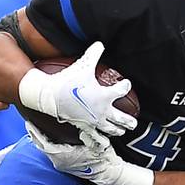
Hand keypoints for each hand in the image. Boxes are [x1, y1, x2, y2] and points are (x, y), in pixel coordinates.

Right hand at [18, 41, 136, 136]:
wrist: (50, 95)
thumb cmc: (68, 80)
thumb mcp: (83, 64)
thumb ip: (94, 53)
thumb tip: (100, 43)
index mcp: (105, 96)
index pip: (122, 90)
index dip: (125, 85)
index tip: (126, 83)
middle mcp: (102, 111)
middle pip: (121, 119)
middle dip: (129, 121)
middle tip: (134, 122)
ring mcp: (93, 120)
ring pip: (110, 129)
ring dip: (117, 130)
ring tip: (121, 131)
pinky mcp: (83, 125)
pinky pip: (94, 135)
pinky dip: (100, 138)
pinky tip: (102, 141)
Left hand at [26, 124, 153, 184]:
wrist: (108, 173)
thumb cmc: (102, 158)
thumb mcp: (95, 143)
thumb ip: (87, 133)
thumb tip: (80, 123)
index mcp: (62, 155)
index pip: (42, 142)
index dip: (34, 132)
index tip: (28, 122)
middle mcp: (58, 161)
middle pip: (41, 145)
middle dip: (35, 133)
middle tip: (29, 122)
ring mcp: (61, 164)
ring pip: (46, 149)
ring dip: (41, 138)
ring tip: (37, 127)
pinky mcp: (65, 165)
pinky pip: (52, 152)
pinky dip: (48, 143)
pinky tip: (50, 136)